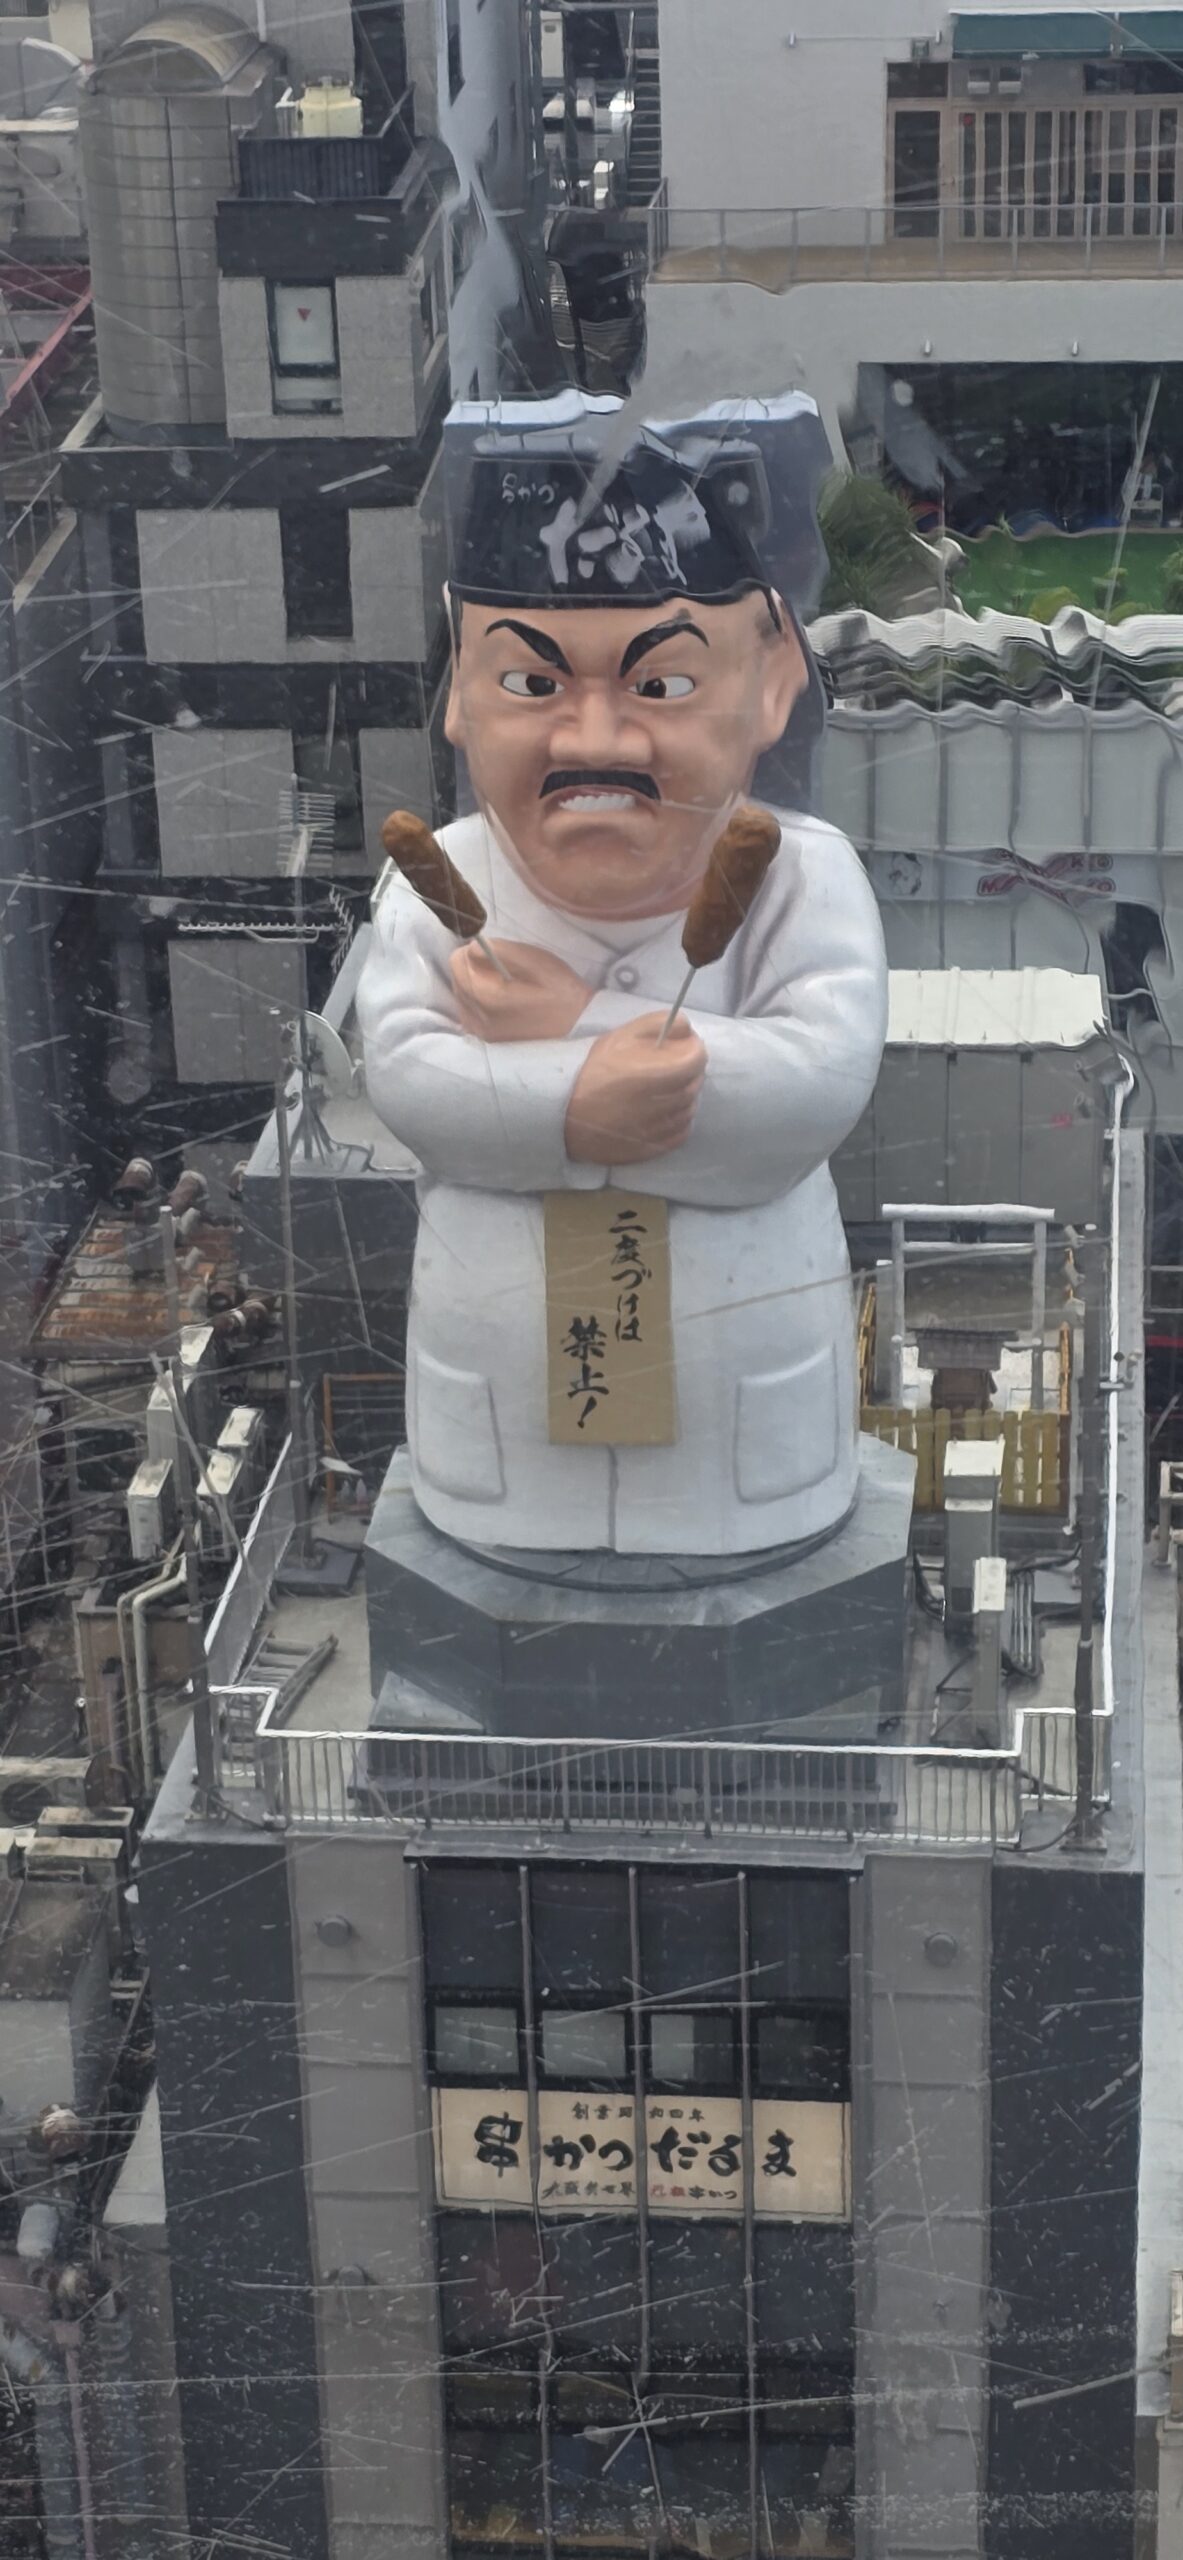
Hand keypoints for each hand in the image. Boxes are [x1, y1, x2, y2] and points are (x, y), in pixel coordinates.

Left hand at [450, 939, 590, 1041]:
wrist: (578, 1029)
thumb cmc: (561, 991)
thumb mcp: (537, 962)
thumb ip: (502, 950)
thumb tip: (472, 946)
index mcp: (488, 997)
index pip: (457, 962)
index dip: (473, 950)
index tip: (494, 952)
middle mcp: (477, 1018)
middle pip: (457, 979)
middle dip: (474, 968)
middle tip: (503, 970)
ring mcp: (480, 1033)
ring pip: (461, 996)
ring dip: (476, 985)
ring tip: (505, 987)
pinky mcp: (486, 1041)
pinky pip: (468, 1013)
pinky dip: (478, 1003)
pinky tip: (500, 1003)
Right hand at [565, 1014, 706, 1163]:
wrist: (563, 1114)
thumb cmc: (591, 1072)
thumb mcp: (619, 1037)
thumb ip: (656, 1024)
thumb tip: (686, 1027)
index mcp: (653, 1075)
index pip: (696, 1061)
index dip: (695, 1050)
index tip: (686, 1047)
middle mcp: (659, 1105)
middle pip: (694, 1085)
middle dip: (690, 1072)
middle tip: (674, 1066)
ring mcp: (657, 1130)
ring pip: (689, 1110)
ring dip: (685, 1096)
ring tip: (667, 1089)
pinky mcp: (652, 1149)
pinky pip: (681, 1133)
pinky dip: (680, 1121)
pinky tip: (665, 1112)